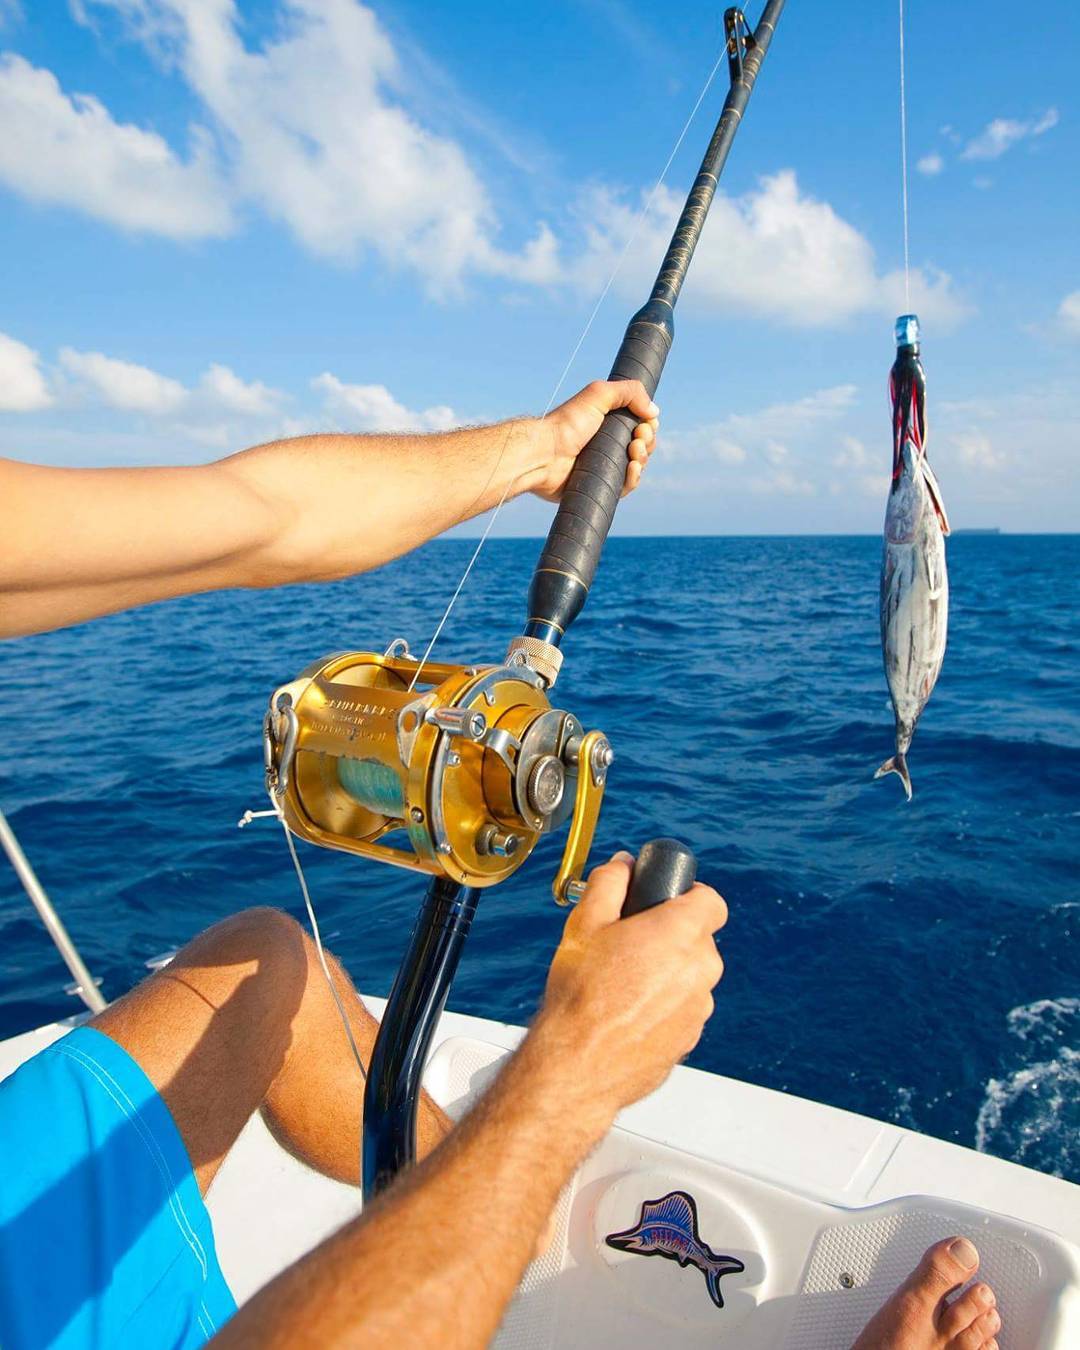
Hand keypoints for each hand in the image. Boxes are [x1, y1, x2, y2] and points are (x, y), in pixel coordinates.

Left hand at [532, 380, 658, 502]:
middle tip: (637, 437)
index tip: (645, 424)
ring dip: (643, 458)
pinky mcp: (600, 486)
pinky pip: (626, 487)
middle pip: (642, 446)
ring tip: (633, 450)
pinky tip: (632, 469)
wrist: (545, 454)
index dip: (648, 426)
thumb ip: (629, 392)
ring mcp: (604, 466)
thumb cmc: (567, 423)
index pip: (640, 426)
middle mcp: (607, 444)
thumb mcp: (599, 394)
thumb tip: (654, 412)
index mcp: (608, 423)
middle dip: (647, 440)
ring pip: (637, 466)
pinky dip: (634, 478)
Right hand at [533, 852, 726, 1127]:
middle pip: (699, 939)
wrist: (577, 1066)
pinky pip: (684, 1008)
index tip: (666, 901)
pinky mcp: (691, 1038)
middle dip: (671, 936)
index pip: (712, 901)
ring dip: (668, 973)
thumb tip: (623, 865)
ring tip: (623, 982)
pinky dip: (664, 1005)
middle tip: (631, 942)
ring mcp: (699, 1008)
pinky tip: (628, 1011)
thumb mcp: (584, 924)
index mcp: (681, 933)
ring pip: (692, 976)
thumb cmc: (581, 996)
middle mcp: (701, 969)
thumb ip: (610, 883)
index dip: (690, 896)